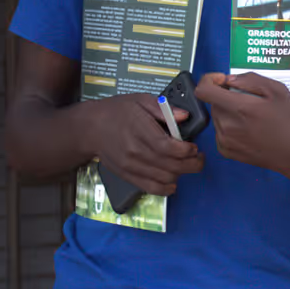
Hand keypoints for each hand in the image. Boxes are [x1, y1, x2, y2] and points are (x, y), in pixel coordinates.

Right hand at [84, 93, 202, 195]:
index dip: (186, 151)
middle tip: (198, 157)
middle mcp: (135, 152)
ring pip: (164, 178)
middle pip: (170, 166)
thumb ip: (163, 109)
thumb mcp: (140, 100)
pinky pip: (151, 188)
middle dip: (191, 164)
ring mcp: (131, 167)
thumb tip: (184, 116)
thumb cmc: (117, 111)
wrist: (90, 128)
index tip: (194, 147)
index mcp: (140, 131)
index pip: (169, 148)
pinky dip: (166, 189)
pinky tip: (173, 182)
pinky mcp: (128, 176)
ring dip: (181, 174)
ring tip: (187, 164)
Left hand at [195, 72, 289, 177]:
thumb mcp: (278, 91)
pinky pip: (220, 131)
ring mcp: (225, 141)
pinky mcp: (226, 152)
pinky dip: (230, 126)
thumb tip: (229, 80)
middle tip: (251, 102)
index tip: (224, 81)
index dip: (210, 79)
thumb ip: (250, 79)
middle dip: (227, 97)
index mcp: (239, 108)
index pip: (204, 90)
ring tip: (252, 118)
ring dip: (229, 112)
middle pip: (214, 102)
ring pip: (217, 116)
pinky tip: (248, 130)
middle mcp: (227, 125)